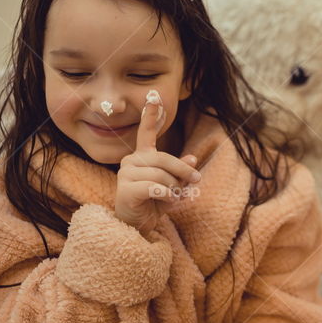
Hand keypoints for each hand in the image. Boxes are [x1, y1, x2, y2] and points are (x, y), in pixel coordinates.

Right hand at [114, 91, 200, 234]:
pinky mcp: (125, 189)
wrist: (137, 226)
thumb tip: (193, 157)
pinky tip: (165, 200)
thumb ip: (180, 172)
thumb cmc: (153, 204)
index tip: (153, 96)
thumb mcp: (172, 186)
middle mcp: (131, 161)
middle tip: (196, 181)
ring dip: (173, 188)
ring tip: (172, 198)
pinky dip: (166, 195)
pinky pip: (154, 187)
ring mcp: (125, 174)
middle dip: (183, 171)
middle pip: (164, 158)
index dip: (150, 115)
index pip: (146, 133)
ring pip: (161, 175)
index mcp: (142, 157)